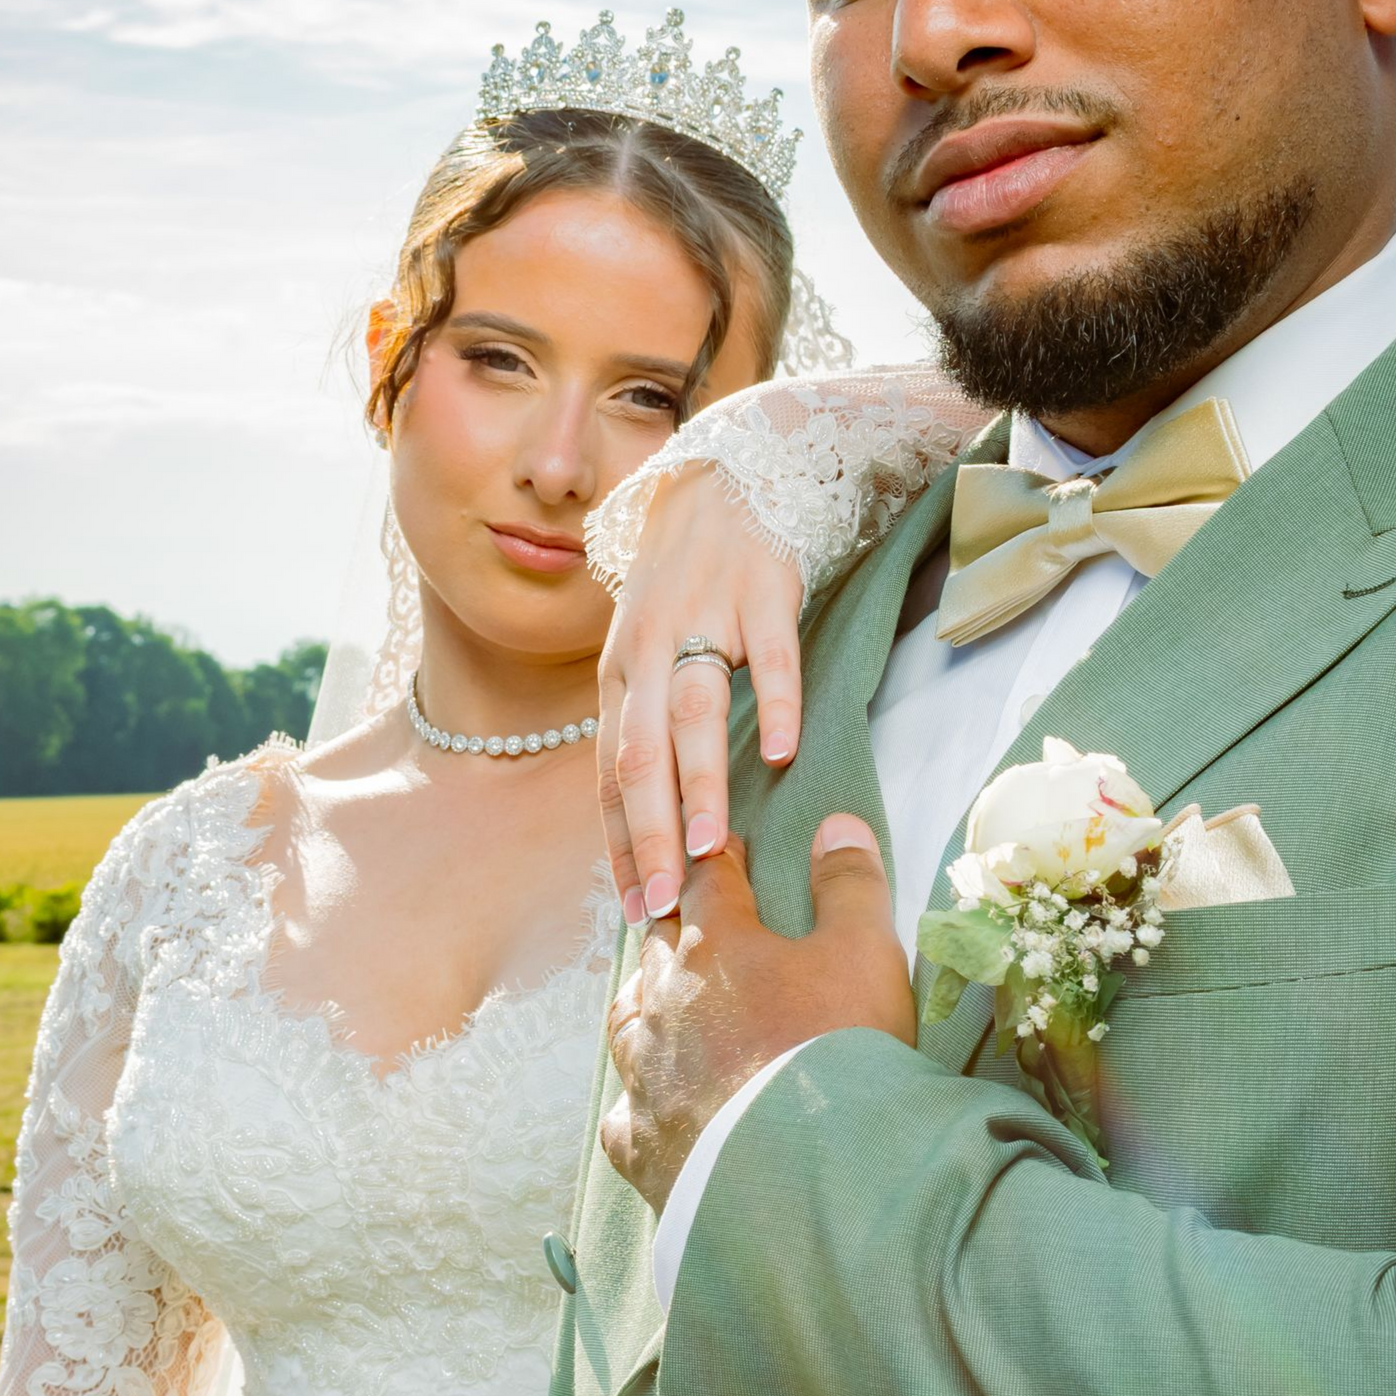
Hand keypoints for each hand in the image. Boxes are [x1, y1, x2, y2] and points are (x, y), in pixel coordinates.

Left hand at [597, 464, 805, 925]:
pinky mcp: (760, 592)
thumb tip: (656, 824)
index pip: (610, 774)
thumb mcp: (647, 653)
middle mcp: (648, 650)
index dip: (621, 844)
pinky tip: (785, 752)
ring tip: (713, 848)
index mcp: (618, 676)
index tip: (637, 912)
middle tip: (667, 904)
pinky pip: (770, 655)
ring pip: (696, 711)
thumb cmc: (681, 586)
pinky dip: (775, 703)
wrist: (719, 482)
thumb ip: (651, 728)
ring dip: (702, 783)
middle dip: (651, 835)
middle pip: (642, 753)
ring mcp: (704, 618)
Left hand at [599, 815, 914, 1214]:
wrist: (810, 1179)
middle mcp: (664, 999)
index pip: (705, 876)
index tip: (728, 847)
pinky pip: (625, 1110)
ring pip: (629, 1018)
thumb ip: (850, 883)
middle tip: (694, 919)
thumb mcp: (865, 953)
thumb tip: (837, 824)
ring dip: (647, 1002)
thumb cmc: (840, 1051)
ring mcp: (645, 1073)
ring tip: (666, 1001)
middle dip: (675, 924)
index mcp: (714, 942)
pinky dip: (638, 1100)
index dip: (719, 856)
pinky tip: (651, 1105)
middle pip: (655, 943)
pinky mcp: (641, 1143)